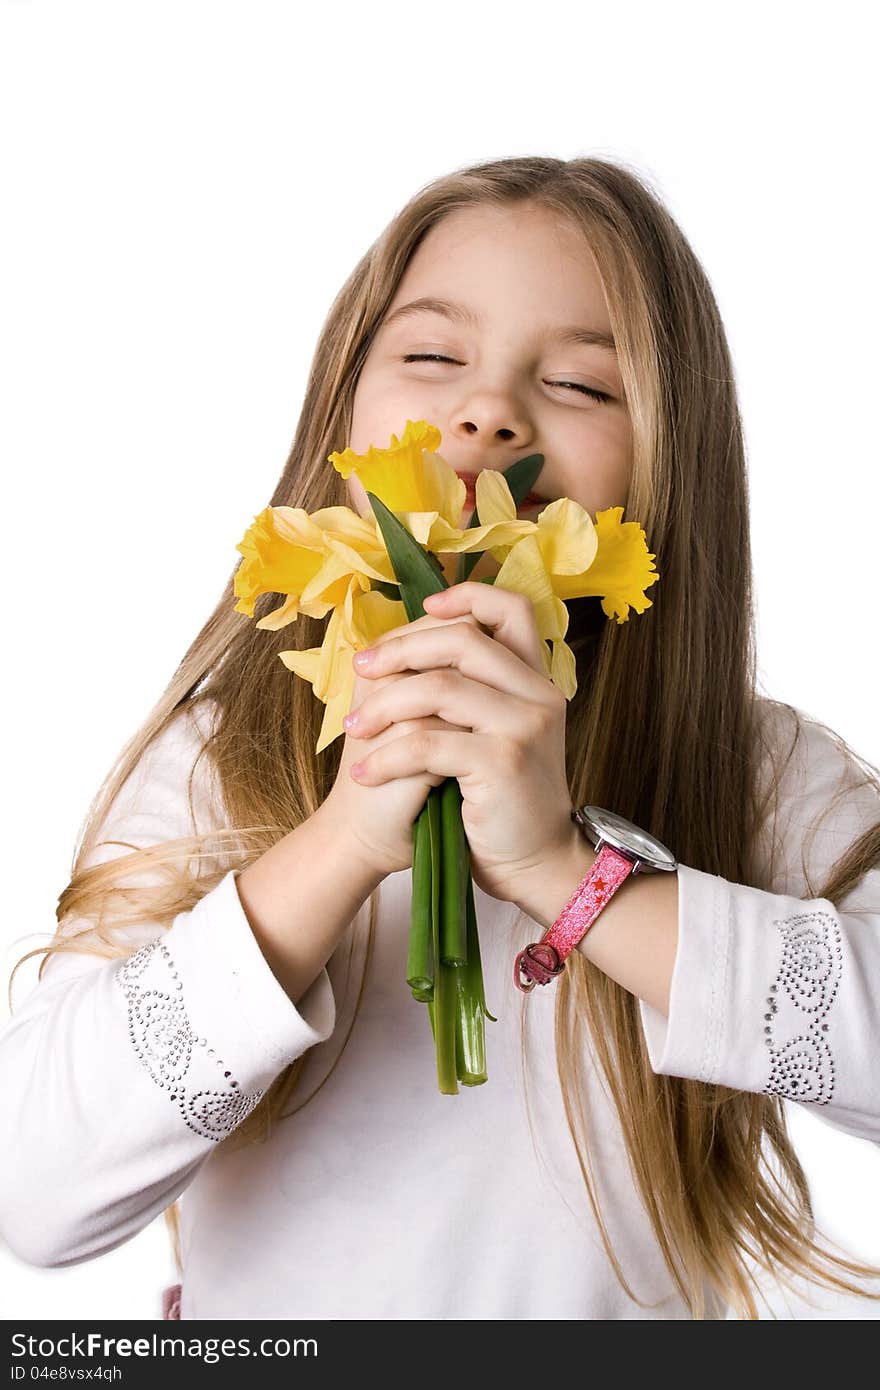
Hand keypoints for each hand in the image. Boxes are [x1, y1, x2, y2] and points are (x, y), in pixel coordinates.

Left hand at [341, 581, 577, 902]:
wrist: (532, 863)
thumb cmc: (499, 799)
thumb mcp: (495, 732)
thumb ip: (470, 689)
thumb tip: (404, 646)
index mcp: (536, 679)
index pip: (512, 608)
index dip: (467, 596)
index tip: (424, 609)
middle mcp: (539, 694)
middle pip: (463, 638)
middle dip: (400, 650)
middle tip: (361, 670)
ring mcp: (525, 726)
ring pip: (438, 687)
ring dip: (383, 705)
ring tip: (355, 729)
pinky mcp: (503, 762)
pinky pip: (427, 743)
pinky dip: (386, 757)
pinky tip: (366, 773)